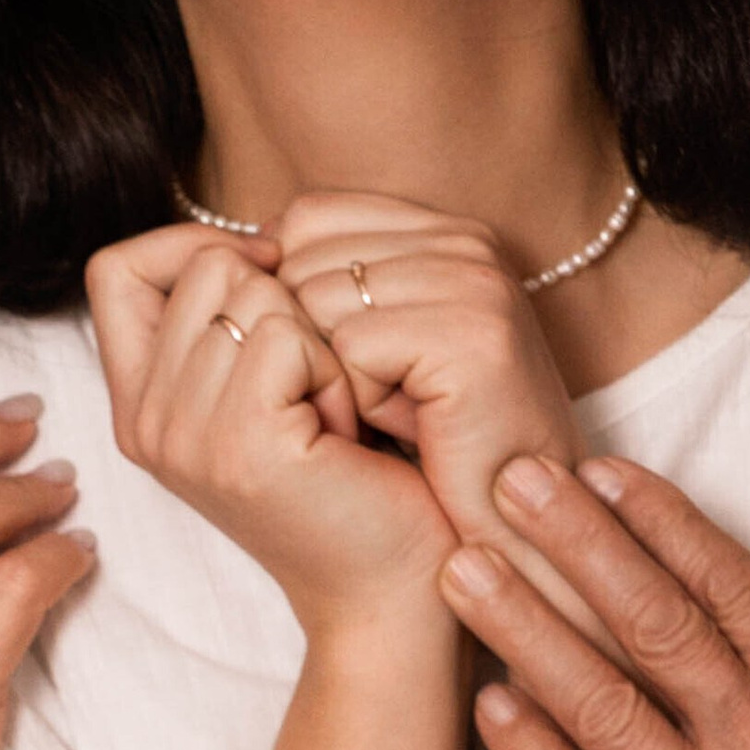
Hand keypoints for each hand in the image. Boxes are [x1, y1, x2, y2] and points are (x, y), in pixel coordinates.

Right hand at [89, 222, 456, 641]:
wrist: (392, 591)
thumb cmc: (355, 476)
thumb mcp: (270, 385)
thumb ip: (230, 317)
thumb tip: (254, 238)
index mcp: (140, 404)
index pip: (114, 268)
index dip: (188, 246)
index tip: (264, 282)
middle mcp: (145, 422)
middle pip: (201, 266)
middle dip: (281, 302)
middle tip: (313, 387)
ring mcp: (183, 436)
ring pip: (250, 293)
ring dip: (317, 340)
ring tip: (331, 414)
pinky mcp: (238, 445)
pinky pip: (284, 332)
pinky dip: (335, 369)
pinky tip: (345, 432)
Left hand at [276, 192, 597, 632]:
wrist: (503, 533)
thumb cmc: (433, 448)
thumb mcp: (379, 345)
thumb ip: (329, 282)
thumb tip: (246, 249)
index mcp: (445, 231)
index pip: (308, 216)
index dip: (292, 295)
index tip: (348, 361)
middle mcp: (467, 241)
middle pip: (300, 257)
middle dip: (312, 342)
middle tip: (380, 398)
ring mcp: (476, 283)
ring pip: (314, 301)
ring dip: (337, 376)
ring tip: (399, 414)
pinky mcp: (474, 335)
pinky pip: (352, 348)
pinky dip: (363, 403)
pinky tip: (411, 430)